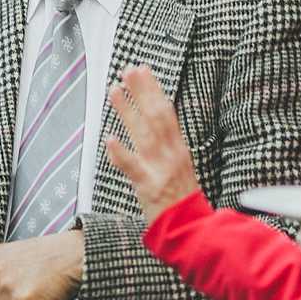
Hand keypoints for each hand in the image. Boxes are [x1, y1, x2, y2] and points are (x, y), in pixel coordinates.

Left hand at [104, 65, 202, 224]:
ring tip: (114, 91)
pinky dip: (122, 153)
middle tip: (129, 70)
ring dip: (128, 111)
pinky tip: (110, 139)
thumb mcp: (180, 166)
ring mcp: (159, 169)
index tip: (143, 71)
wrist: (191, 229)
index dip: (154, 90)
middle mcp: (170, 154)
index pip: (166, 112)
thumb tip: (150, 122)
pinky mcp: (148, 187)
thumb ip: (166, 145)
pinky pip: (133, 168)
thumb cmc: (181, 199)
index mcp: (178, 149)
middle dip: (142, 91)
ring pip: (143, 134)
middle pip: (156, 116)